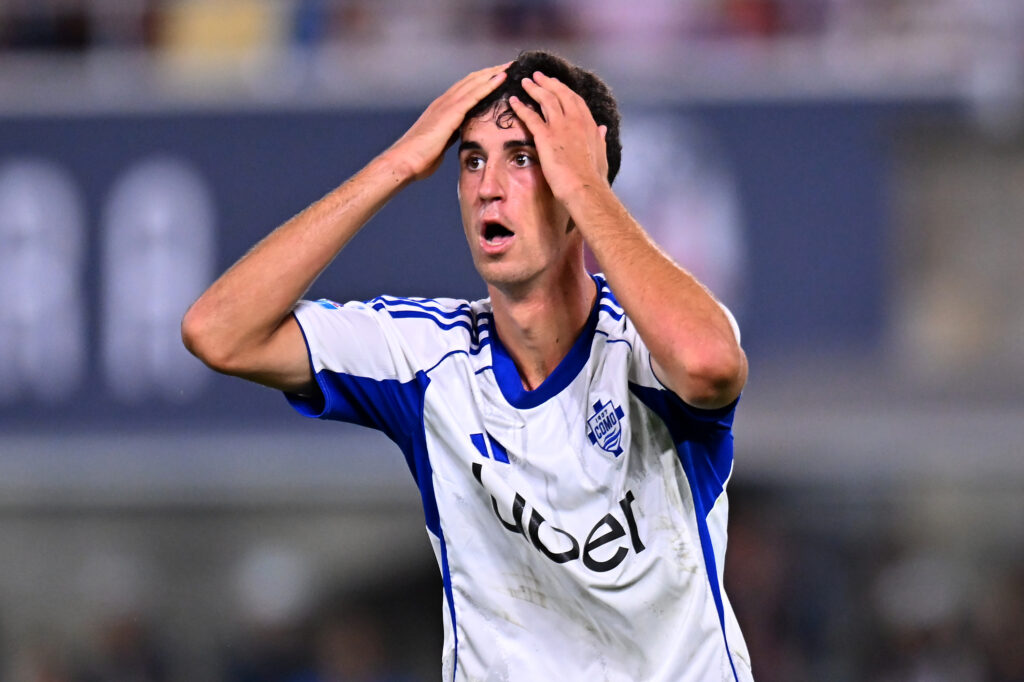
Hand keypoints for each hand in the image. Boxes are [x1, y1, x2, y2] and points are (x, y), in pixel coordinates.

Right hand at [385, 62, 510, 181]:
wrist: (405, 160)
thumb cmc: (419, 158)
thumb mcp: (440, 143)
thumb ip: (449, 135)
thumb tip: (456, 136)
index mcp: (442, 109)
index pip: (465, 89)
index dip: (482, 81)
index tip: (498, 75)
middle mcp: (444, 102)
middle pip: (471, 80)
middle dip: (490, 72)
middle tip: (509, 64)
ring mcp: (446, 105)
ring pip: (474, 82)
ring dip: (493, 72)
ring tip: (510, 65)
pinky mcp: (451, 113)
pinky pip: (474, 94)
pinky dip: (489, 84)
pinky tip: (501, 78)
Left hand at [508, 72, 609, 201]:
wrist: (584, 188)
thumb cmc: (593, 177)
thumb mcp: (602, 154)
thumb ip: (600, 139)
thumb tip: (602, 128)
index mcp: (588, 124)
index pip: (575, 100)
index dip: (564, 90)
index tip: (556, 84)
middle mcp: (575, 120)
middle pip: (560, 94)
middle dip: (548, 83)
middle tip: (537, 75)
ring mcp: (560, 127)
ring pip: (545, 100)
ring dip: (534, 89)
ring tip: (525, 82)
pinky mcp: (545, 137)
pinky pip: (530, 117)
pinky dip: (520, 107)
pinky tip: (513, 101)